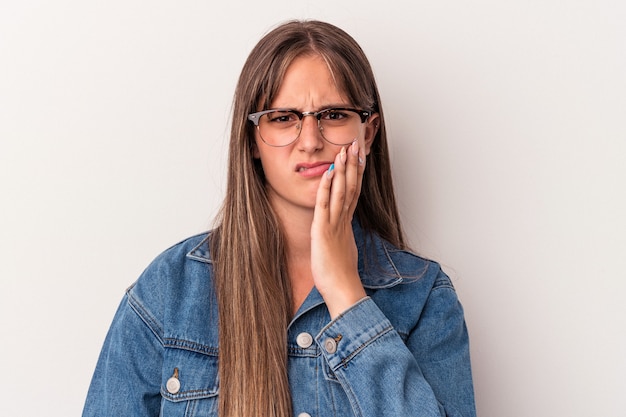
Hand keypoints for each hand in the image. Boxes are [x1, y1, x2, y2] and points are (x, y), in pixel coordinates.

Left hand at [311, 140, 366, 318]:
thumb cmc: (341, 276)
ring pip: (341, 192)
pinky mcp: (323, 231)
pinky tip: (328, 173)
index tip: (358, 157)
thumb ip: (342, 236)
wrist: (343, 290)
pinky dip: (326, 188)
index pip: (354, 193)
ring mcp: (335, 225)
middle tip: (354, 145)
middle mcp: (344, 221)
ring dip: (343, 170)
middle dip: (352, 165)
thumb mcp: (343, 250)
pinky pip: (325, 205)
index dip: (356, 174)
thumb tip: (343, 231)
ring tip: (344, 150)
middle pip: (351, 187)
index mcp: (347, 224)